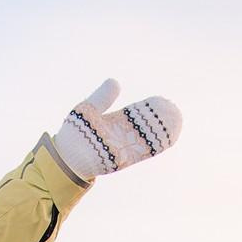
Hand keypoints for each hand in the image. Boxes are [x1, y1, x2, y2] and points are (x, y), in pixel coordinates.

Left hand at [48, 79, 181, 182]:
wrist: (65, 157)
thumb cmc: (73, 134)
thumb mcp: (88, 110)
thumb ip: (102, 97)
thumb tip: (115, 81)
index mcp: (114, 123)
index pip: (135, 114)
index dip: (148, 108)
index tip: (160, 100)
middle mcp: (121, 136)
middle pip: (144, 125)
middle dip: (158, 118)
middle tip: (172, 108)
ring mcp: (123, 148)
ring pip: (147, 138)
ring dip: (161, 130)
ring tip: (176, 119)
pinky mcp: (123, 159)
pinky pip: (143, 152)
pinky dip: (156, 144)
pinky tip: (168, 136)